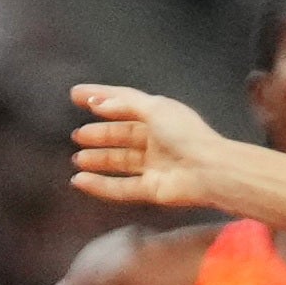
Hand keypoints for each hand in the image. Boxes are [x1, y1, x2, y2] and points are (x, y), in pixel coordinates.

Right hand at [67, 84, 244, 209]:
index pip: (125, 103)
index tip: (76, 94)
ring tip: (78, 158)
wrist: (209, 171)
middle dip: (100, 135)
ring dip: (99, 160)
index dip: (101, 97)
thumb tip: (98, 102)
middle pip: (122, 135)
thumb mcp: (155, 109)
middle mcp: (157, 140)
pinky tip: (80, 181)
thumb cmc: (187, 135)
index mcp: (160, 116)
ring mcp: (154, 166)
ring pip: (121, 162)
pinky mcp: (152, 190)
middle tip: (78, 135)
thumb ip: (125, 104)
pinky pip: (121, 188)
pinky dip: (100, 185)